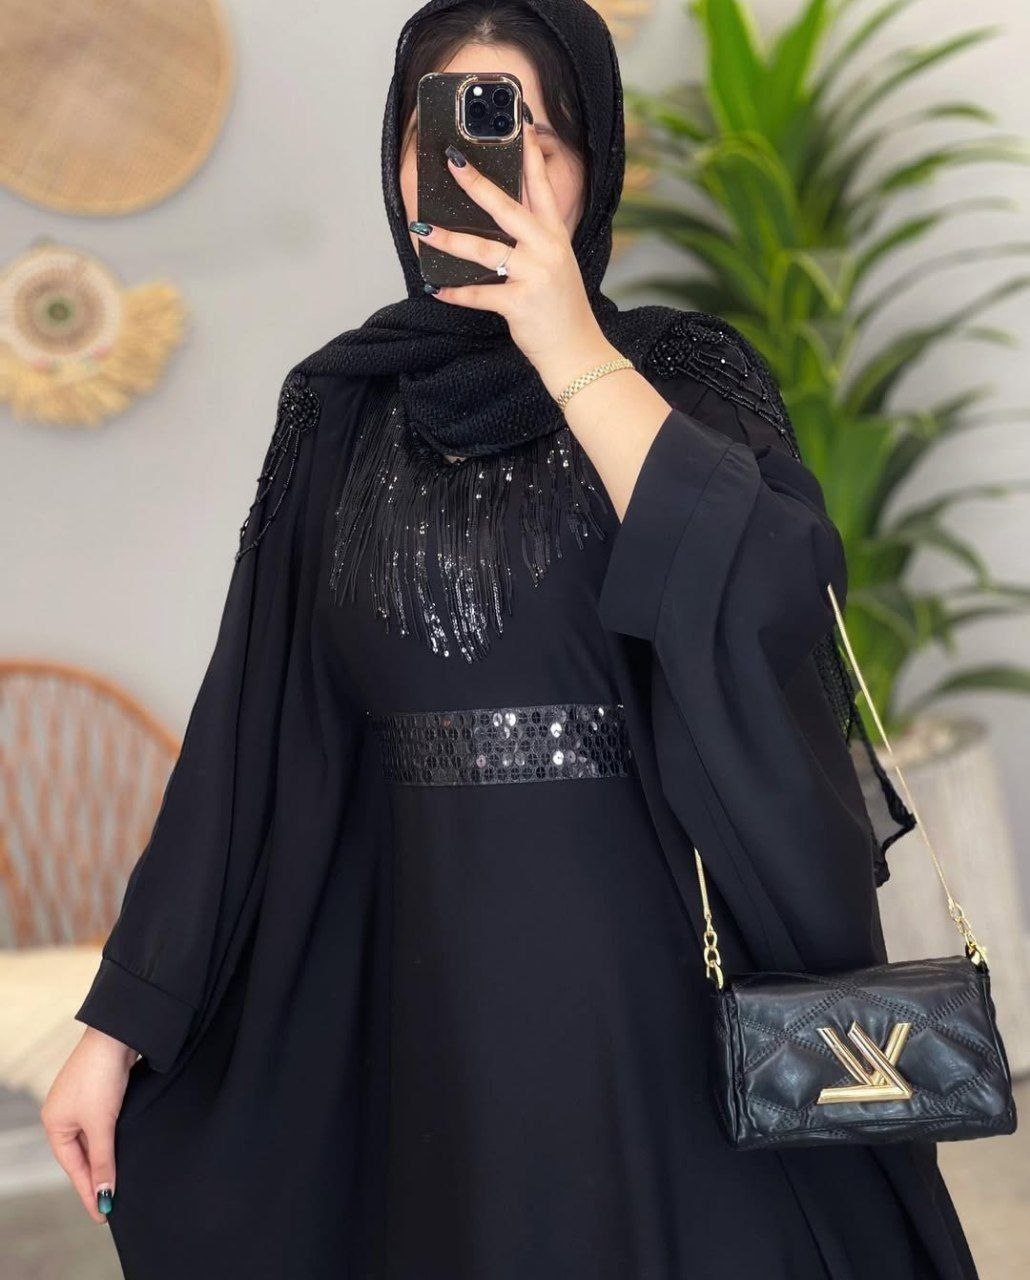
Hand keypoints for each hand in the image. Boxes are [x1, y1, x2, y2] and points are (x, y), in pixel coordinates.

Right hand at [40, 1027, 137, 1222]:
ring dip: (106, 1159)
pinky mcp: (99, 1092)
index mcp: (55, 1124)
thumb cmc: (101, 1078)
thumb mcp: (102, 1124)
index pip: (73, 1167)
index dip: (88, 1191)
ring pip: (93, 1141)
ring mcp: (81, 1102)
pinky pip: (102, 1126)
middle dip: (96, 1178)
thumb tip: (103, 1194)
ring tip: (117, 1184)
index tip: (102, 1215)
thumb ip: (104, 1160)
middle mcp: (63, 1114)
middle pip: (81, 1156)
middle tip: (111, 1205)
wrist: (117, 1035)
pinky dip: (111, 1140)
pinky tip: (122, 1151)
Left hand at [415, 123, 620, 398]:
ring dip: (449, 240)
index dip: (528, 156)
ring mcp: (534, 275)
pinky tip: (436, 289)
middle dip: (476, 183)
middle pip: (506, 207)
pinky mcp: (520, 304)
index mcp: (555, 235)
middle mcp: (546, 249)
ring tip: (422, 228)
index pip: (541, 186)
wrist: (577, 351)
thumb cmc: (562, 308)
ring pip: (484, 250)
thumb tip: (494, 221)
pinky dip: (455, 293)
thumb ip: (533, 239)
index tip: (517, 127)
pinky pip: (479, 294)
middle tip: (452, 162)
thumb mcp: (556, 264)